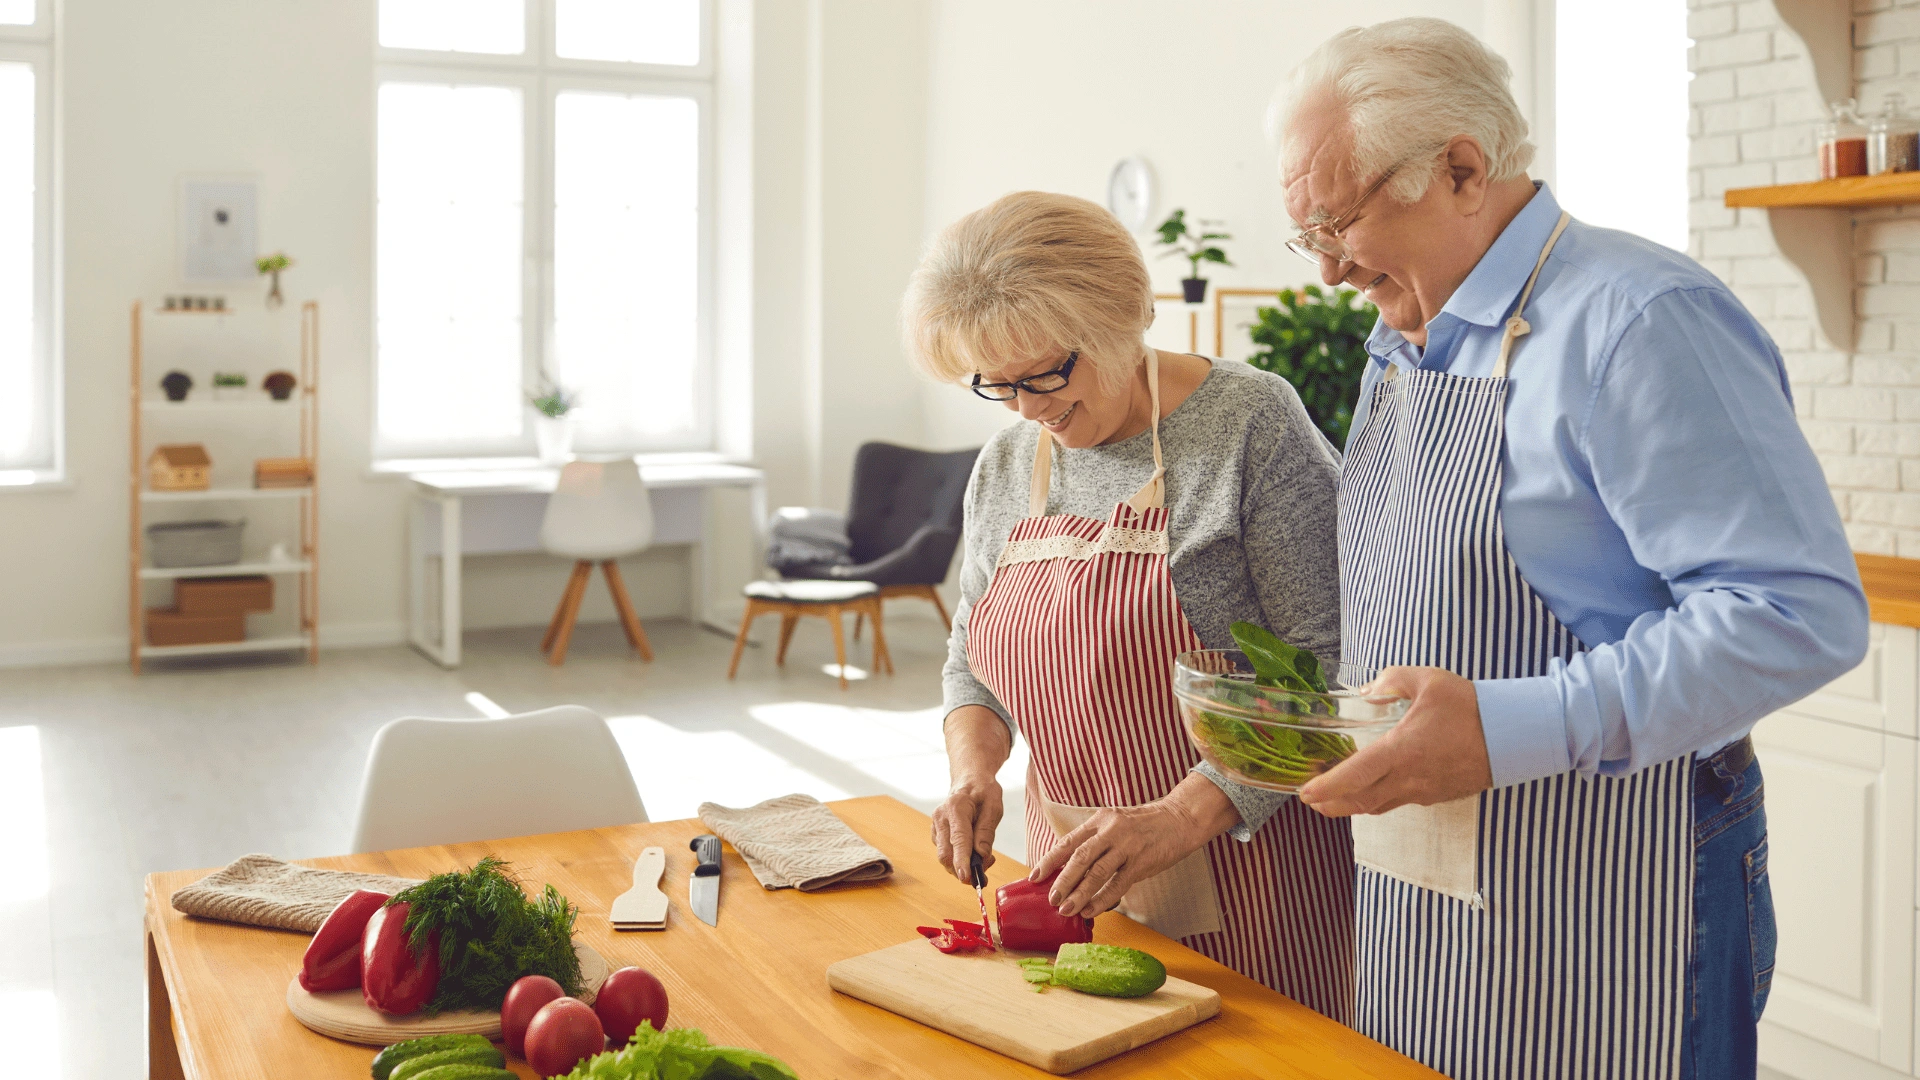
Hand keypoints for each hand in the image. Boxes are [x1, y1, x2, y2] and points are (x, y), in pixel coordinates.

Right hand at [931, 779, 1002, 881]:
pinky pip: (946, 853)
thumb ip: (987, 830)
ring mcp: (936, 826)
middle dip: (963, 870)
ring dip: (963, 866)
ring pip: (945, 857)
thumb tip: (982, 855)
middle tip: (984, 875)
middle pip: (945, 854)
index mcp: (956, 807)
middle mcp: (941, 818)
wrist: (969, 780)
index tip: (966, 877)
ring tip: (985, 858)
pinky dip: (960, 860)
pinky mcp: (937, 834)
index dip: (962, 861)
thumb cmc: (983, 791)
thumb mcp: (994, 806)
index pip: (958, 839)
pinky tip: (975, 853)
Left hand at [1028, 776, 1234, 917]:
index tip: (1035, 876)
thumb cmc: (1144, 825)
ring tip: (1066, 909)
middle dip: (1062, 880)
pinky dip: (1102, 899)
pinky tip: (1091, 910)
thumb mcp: (1115, 824)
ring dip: (1079, 894)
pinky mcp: (1142, 862)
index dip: (1050, 860)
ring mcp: (1127, 846)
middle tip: (1050, 899)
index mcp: (1100, 820)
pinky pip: (1118, 884)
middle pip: (1079, 857)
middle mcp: (1111, 830)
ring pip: (1096, 873)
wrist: (1179, 819)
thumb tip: (1069, 868)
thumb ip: (1095, 841)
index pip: (1068, 841)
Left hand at [1297, 666, 1491, 816]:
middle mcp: (1409, 778)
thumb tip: (1366, 691)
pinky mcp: (1439, 795)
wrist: (1514, 736)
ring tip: (1337, 798)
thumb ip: (1391, 681)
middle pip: (1360, 801)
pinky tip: (1377, 788)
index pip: (1354, 776)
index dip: (1326, 787)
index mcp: (1401, 751)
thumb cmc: (1471, 708)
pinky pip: (1402, 801)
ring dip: (1354, 805)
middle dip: (1331, 804)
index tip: (1305, 793)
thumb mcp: (1428, 681)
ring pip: (1380, 805)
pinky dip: (1381, 799)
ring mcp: (1425, 791)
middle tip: (1312, 801)